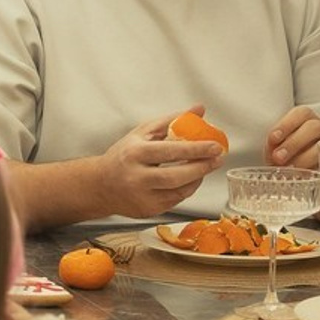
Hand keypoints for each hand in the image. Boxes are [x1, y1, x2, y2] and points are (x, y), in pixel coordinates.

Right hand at [98, 110, 226, 218]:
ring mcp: (142, 197)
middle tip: (218, 158)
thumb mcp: (143, 132)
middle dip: (202, 167)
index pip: (170, 151)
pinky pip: (175, 200)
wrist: (100, 185)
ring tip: (207, 165)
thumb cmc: (124, 154)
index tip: (215, 145)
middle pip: (176, 176)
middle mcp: (136, 177)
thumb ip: (172, 120)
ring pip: (179, 191)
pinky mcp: (148, 211)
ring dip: (198, 178)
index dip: (195, 149)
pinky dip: (187, 188)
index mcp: (135, 153)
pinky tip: (192, 178)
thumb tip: (199, 109)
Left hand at [263, 106, 319, 169]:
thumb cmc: (286, 157)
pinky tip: (303, 176)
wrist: (299, 175)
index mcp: (307, 119)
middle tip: (278, 157)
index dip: (286, 124)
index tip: (272, 138)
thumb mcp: (278, 149)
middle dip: (294, 142)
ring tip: (289, 168)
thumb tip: (273, 151)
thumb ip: (274, 147)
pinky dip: (315, 170)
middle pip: (314, 127)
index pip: (301, 113)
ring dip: (304, 158)